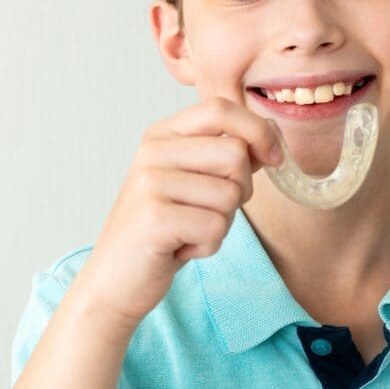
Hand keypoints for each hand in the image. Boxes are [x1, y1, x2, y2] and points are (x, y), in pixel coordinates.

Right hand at [73, 97, 281, 326]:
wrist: (115, 279)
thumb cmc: (164, 229)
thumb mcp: (193, 181)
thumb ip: (226, 155)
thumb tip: (271, 137)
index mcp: (162, 134)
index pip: (221, 109)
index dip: (258, 130)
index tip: (273, 157)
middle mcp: (153, 151)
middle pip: (235, 153)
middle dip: (241, 189)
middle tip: (210, 211)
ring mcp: (150, 183)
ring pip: (230, 194)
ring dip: (222, 222)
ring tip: (189, 230)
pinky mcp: (154, 219)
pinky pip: (216, 227)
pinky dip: (209, 245)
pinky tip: (181, 248)